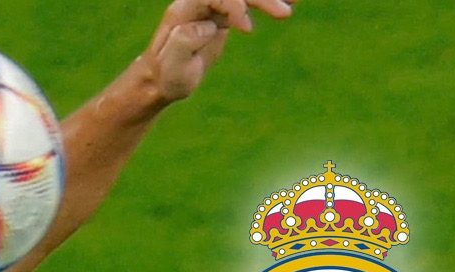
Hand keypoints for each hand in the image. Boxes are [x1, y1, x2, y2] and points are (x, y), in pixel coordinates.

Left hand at [143, 0, 295, 102]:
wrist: (162, 80)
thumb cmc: (166, 77)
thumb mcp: (172, 66)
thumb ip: (183, 44)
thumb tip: (205, 27)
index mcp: (185, 10)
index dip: (233, 6)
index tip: (247, 30)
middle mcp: (199, 3)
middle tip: (285, 14)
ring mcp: (212, 7)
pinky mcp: (223, 16)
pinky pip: (248, 3)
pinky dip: (268, 3)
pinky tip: (292, 1)